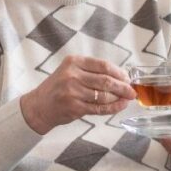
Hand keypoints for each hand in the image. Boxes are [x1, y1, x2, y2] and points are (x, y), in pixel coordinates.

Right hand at [20, 55, 135, 133]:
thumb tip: (120, 76)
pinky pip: (99, 108)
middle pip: (106, 80)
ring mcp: (73, 92)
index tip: (127, 78)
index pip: (103, 65)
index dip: (119, 72)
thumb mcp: (70, 71)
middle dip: (123, 86)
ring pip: (104, 95)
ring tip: (127, 98)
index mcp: (73, 62)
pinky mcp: (75, 107)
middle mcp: (72, 75)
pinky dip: (113, 108)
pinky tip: (120, 106)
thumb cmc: (58, 87)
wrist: (39, 106)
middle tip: (132, 90)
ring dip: (119, 98)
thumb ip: (91, 71)